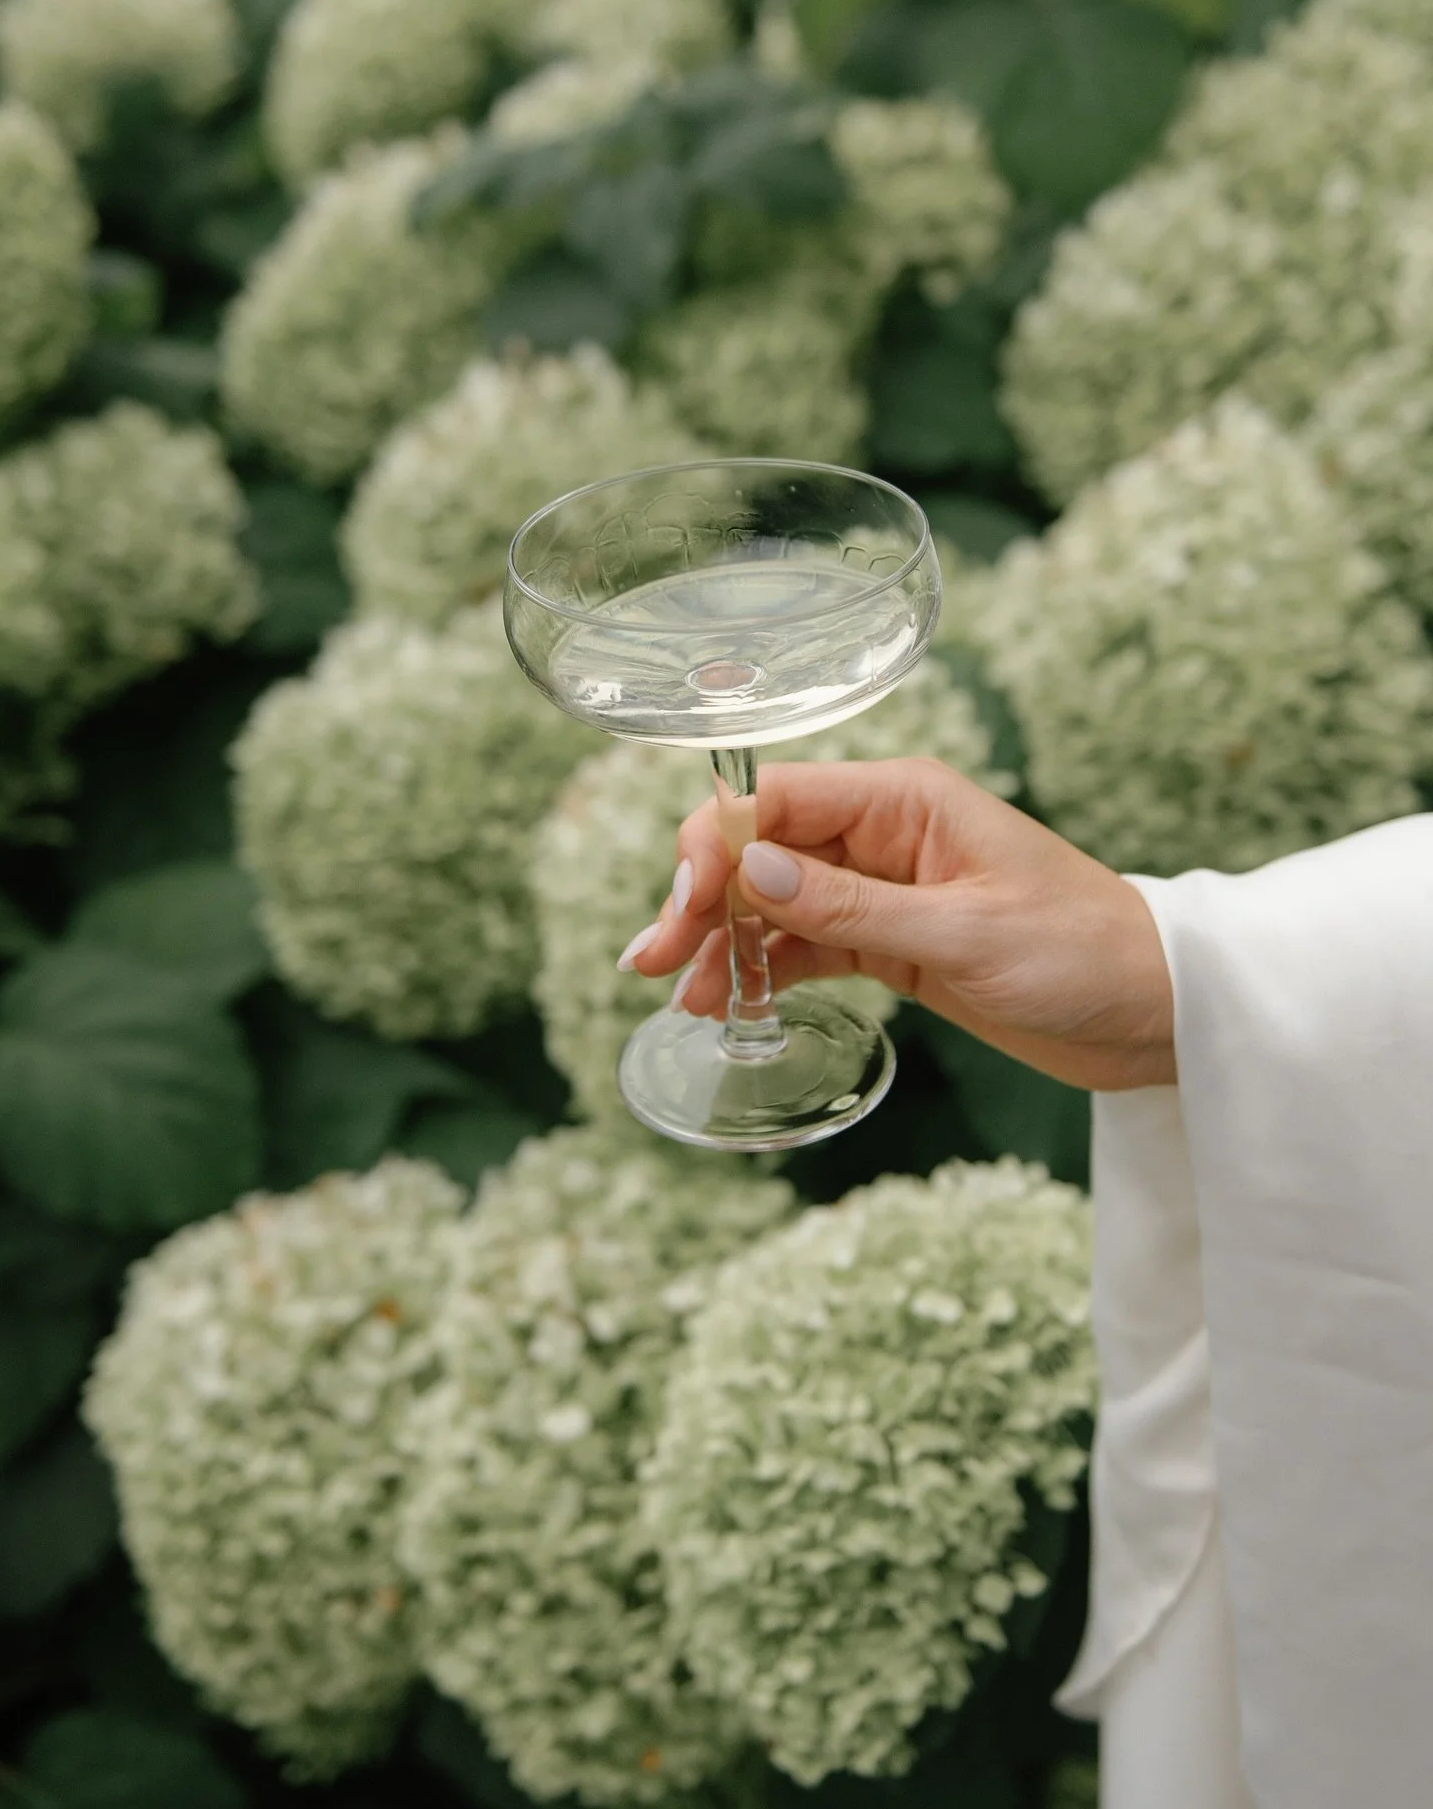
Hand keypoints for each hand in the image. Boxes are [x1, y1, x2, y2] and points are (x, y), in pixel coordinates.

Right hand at [623, 758, 1175, 1092]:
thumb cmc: (1084, 952)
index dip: (715, 846)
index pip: (778, 798)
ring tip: (682, 998)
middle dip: (702, 899)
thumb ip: (852, 905)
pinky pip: (808, 944)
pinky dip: (766, 970)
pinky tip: (730, 1002)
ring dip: (725, 943)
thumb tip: (750, 872)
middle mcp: (885, 833)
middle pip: (761, 848)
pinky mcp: (894, 941)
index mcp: (906, 799)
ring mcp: (885, 888)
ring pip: (775, 901)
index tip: (682, 908)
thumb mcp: (965, 933)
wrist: (1156, 1011)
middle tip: (652, 962)